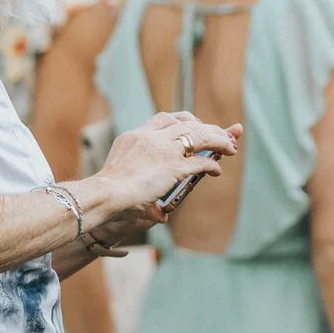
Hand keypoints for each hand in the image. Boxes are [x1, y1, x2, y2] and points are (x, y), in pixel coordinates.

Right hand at [95, 112, 241, 225]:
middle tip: (225, 133)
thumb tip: (161, 213)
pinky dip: (211, 164)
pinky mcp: (172, 167)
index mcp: (135, 136)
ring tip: (230, 147)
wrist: (103, 195)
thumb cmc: (108, 194)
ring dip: (218, 140)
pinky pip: (200, 162)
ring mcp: (162, 151)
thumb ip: (143, 187)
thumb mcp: (125, 180)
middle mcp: (150, 138)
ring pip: (199, 136)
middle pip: (187, 124)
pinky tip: (216, 170)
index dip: (185, 120)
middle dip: (209, 127)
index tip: (197, 124)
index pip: (165, 119)